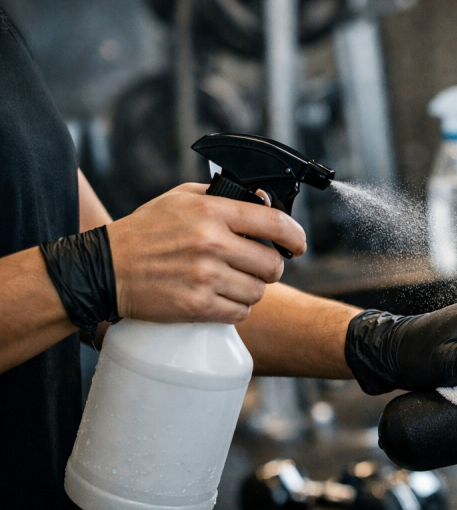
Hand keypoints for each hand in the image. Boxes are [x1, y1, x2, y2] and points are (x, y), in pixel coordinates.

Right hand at [106, 183, 306, 323]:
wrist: (105, 268)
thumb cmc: (145, 231)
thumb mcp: (180, 198)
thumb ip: (223, 196)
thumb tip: (263, 200)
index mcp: (212, 212)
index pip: (276, 223)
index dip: (296, 237)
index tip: (298, 245)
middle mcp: (212, 243)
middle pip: (272, 265)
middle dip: (270, 268)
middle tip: (256, 267)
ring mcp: (205, 277)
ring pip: (258, 291)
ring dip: (251, 290)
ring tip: (232, 282)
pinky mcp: (196, 306)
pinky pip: (239, 312)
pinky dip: (235, 309)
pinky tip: (220, 298)